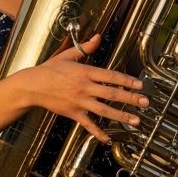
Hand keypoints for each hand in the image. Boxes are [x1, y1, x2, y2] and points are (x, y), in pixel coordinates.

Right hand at [15, 34, 148, 143]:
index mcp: (84, 72)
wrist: (32, 85)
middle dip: (131, 99)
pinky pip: (88, 124)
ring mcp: (79, 102)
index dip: (127, 80)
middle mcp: (84, 87)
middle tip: (146, 103)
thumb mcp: (67, 56)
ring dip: (122, 116)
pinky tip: (108, 139)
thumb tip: (98, 37)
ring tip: (136, 120)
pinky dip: (98, 132)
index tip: (140, 85)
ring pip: (104, 110)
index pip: (111, 76)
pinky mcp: (73, 113)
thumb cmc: (49, 69)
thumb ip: (84, 48)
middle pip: (112, 94)